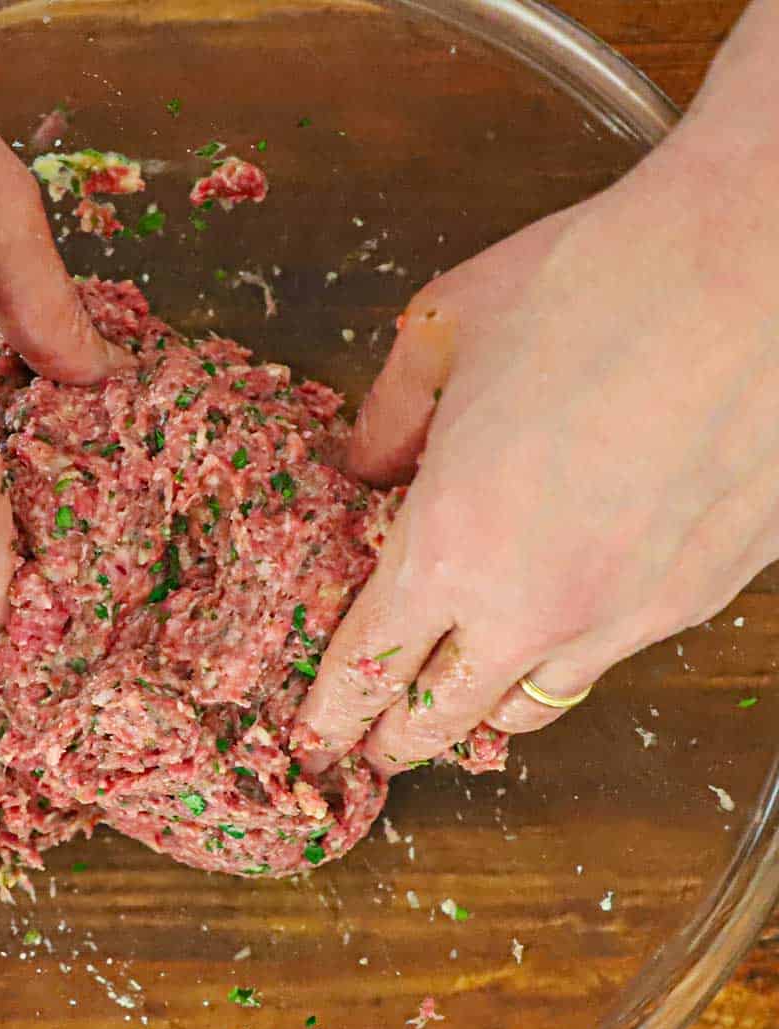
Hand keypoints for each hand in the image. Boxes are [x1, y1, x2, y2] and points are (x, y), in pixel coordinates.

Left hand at [295, 103, 778, 774]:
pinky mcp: (696, 599)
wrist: (757, 261)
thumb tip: (367, 469)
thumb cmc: (595, 282)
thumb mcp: (444, 335)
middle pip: (444, 717)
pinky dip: (566, 662)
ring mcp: (623, 615)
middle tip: (377, 745)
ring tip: (463, 703)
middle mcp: (533, 607)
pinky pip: (608, 659)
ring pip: (533, 707)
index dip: (334, 709)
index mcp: (452, 546)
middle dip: (399, 739)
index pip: (369, 665)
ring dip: (485, 712)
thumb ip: (387, 422)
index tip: (317, 732)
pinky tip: (556, 635)